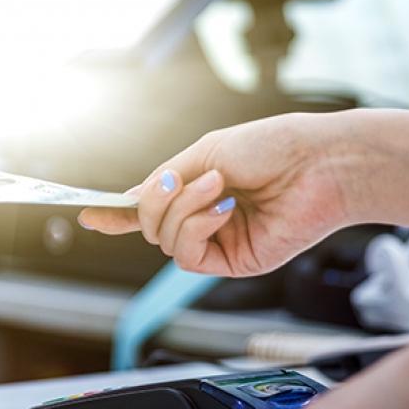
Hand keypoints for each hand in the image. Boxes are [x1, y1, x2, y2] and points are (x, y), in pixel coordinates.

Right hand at [79, 113, 351, 276]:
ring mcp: (218, 242)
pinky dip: (195, 227)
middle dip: (154, 202)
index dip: (118, 213)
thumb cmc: (272, 146)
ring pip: (165, 242)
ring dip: (182, 209)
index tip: (88, 213)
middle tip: (176, 180)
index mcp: (197, 190)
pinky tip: (222, 209)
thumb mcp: (206, 152)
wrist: (320, 162)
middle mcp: (204, 219)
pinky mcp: (233, 262)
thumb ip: (166, 180)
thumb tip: (128, 199)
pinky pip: (188, 255)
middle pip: (150, 227)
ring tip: (218, 186)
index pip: (150, 209)